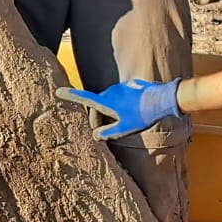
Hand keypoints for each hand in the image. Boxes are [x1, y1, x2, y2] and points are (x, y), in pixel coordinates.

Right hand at [55, 78, 181, 139]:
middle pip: (97, 104)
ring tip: (123, 123)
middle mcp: (110, 92)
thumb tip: (95, 135)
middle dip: (98, 117)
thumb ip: (107, 133)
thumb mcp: (124, 129)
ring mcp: (120, 87)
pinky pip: (121, 97)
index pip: (83, 98)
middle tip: (105, 131)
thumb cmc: (142, 116)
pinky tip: (133, 113)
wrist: (162, 100)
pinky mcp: (130, 86)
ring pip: (109, 101)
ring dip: (111, 111)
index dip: (70, 95)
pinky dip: (122, 105)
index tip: (59, 91)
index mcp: (106, 102)